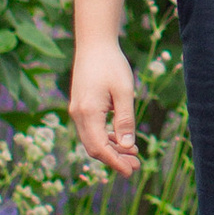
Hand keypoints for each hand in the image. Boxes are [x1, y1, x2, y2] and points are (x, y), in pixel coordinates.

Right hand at [69, 38, 138, 175]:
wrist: (94, 43)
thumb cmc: (111, 64)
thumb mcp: (124, 92)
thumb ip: (125, 120)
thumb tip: (128, 147)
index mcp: (88, 113)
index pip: (100, 148)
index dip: (116, 162)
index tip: (131, 171)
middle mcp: (78, 114)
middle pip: (94, 148)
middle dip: (114, 159)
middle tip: (136, 165)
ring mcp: (77, 111)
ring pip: (92, 140)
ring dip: (111, 149)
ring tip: (132, 154)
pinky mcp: (80, 106)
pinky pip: (91, 130)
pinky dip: (105, 138)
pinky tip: (121, 139)